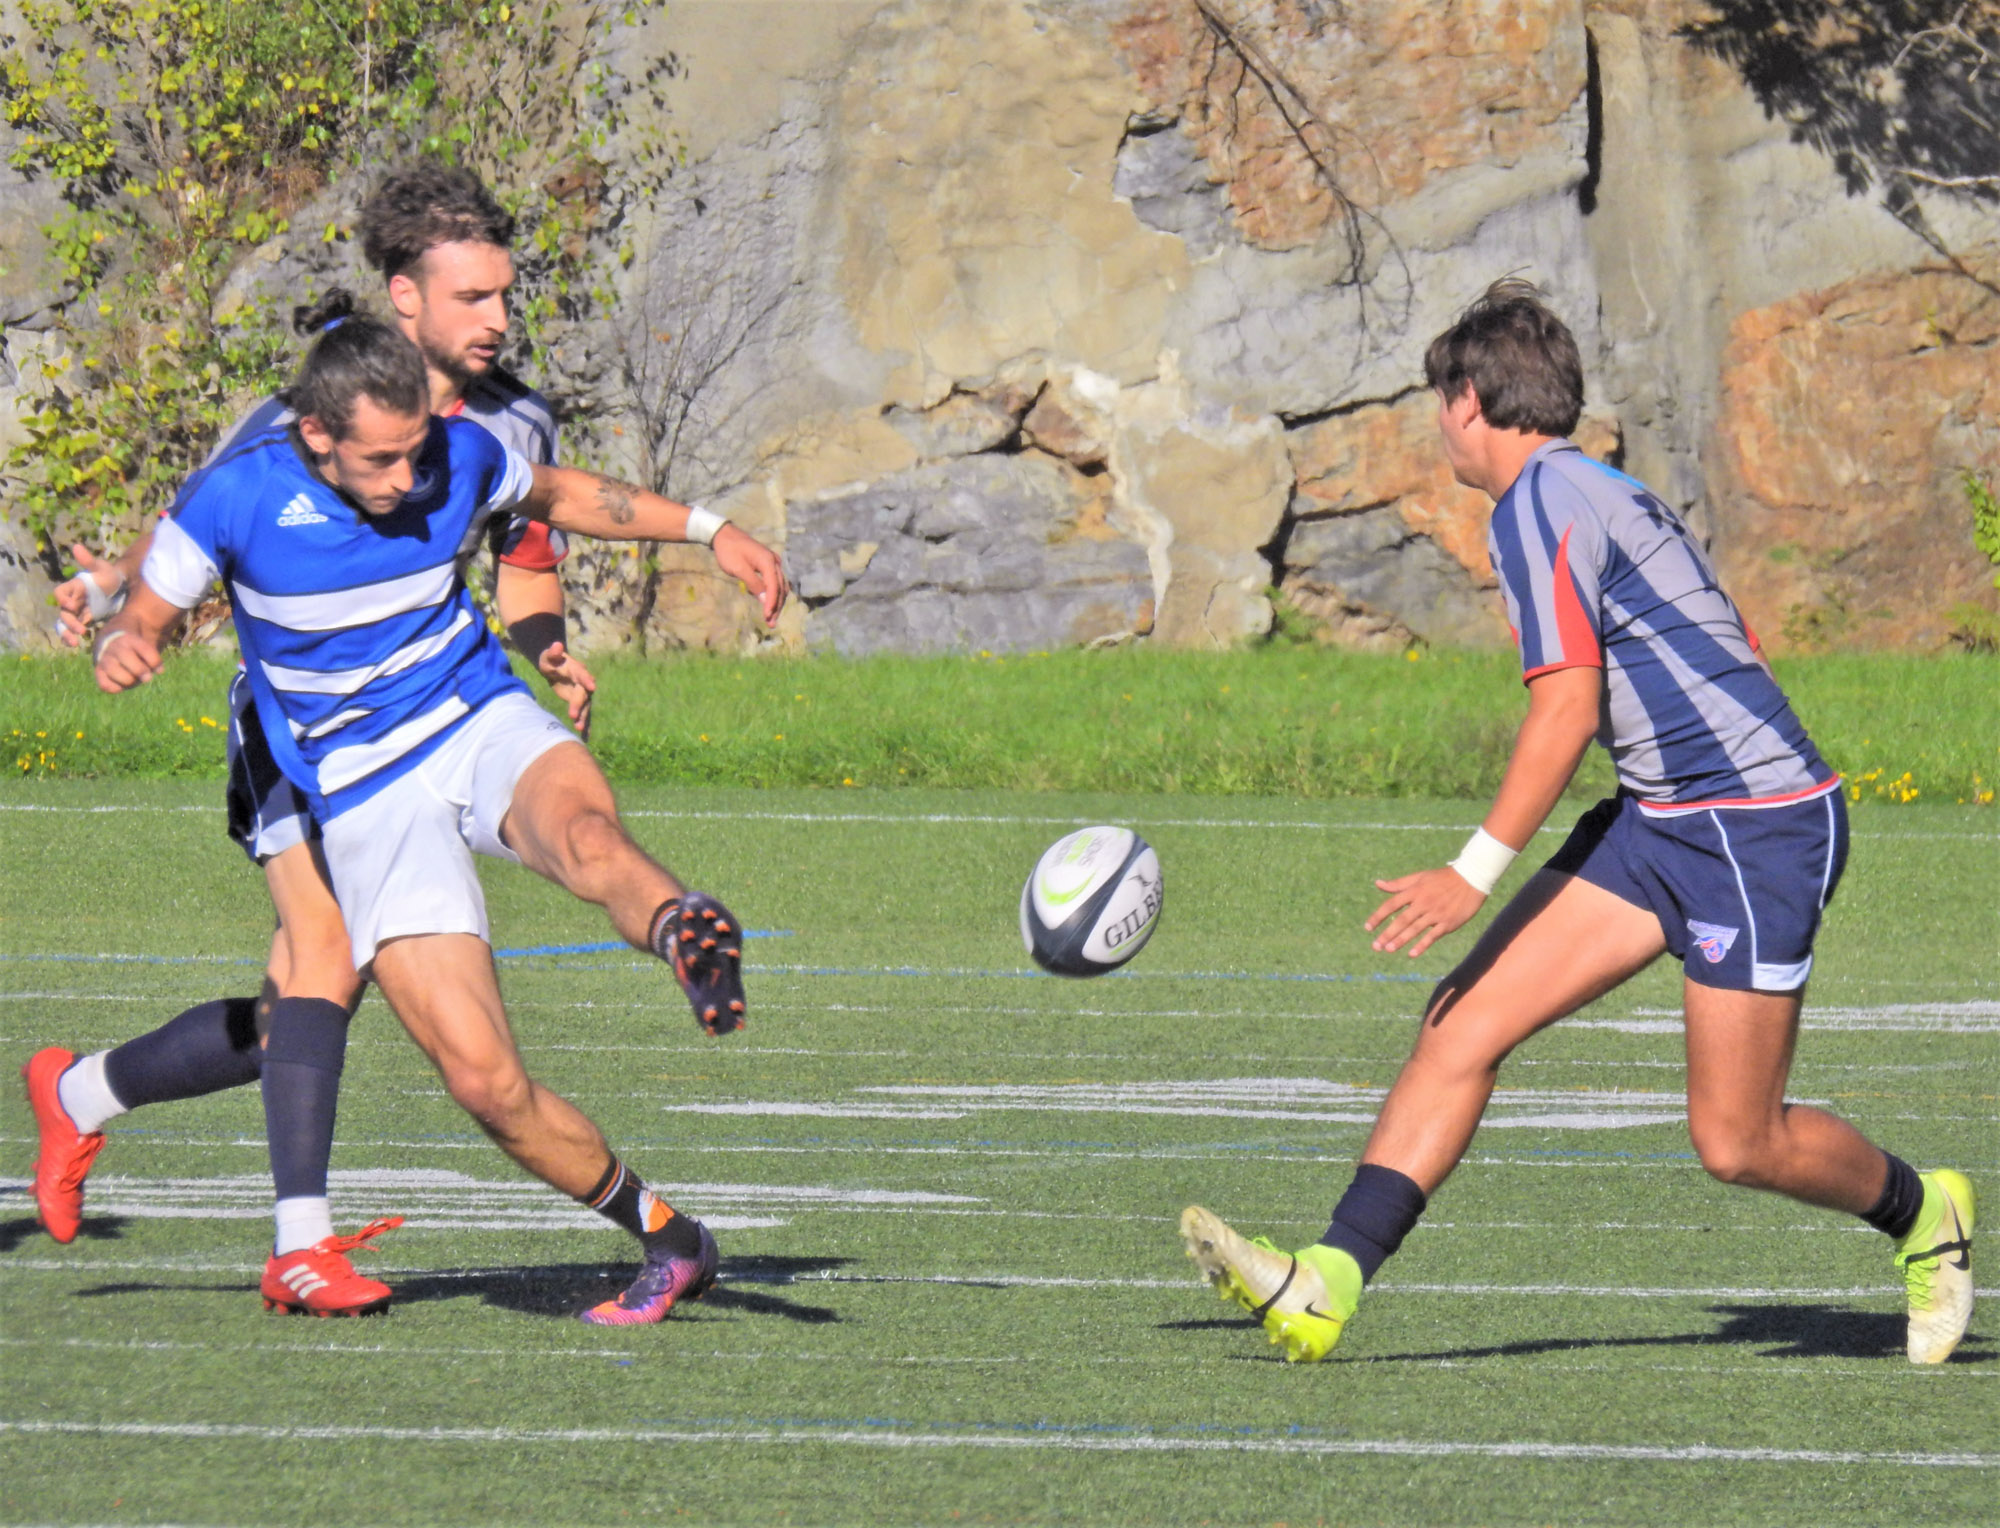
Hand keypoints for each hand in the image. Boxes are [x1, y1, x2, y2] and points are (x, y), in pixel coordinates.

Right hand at [55, 544, 124, 646]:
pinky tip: (76, 644)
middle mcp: (72, 600)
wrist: (123, 589)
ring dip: (66, 633)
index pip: (60, 592)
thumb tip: (76, 546)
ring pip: (64, 624)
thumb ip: (90, 561)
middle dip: (69, 622)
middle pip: (63, 612)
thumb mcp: (103, 569)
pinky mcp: (83, 621)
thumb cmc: (111, 577)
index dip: (63, 599)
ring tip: (75, 642)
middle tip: (82, 629)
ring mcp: (77, 612)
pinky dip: (70, 637)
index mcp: (74, 587)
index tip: (72, 606)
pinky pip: (71, 631)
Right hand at [94, 629, 162, 691]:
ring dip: (127, 680)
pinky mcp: (98, 672)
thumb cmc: (136, 653)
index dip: (155, 661)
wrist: (112, 646)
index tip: (160, 670)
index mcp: (131, 640)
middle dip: (140, 670)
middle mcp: (115, 647)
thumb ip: (155, 660)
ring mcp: (105, 659)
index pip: (144, 649)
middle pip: (125, 656)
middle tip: (147, 677)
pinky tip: (122, 686)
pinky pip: (104, 684)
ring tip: (134, 681)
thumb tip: (159, 670)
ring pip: (112, 670)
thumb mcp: (146, 651)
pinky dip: (115, 688)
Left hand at [536, 640, 595, 739]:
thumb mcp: (548, 656)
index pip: (583, 675)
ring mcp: (582, 694)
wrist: (554, 667)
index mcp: (578, 670)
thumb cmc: (550, 660)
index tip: (592, 687)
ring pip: (586, 707)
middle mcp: (583, 683)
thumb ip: (553, 652)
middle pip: (583, 695)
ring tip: (579, 729)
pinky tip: (585, 737)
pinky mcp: (580, 703)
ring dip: (584, 718)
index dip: (587, 680)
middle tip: (573, 716)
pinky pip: (583, 714)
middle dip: (580, 705)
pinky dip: (585, 725)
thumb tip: (557, 645)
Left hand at [712, 523, 789, 627]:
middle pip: (781, 588)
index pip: (774, 587)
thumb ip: (753, 584)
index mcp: (768, 561)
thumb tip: (766, 601)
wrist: (724, 534)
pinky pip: (775, 582)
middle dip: (776, 606)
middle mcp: (774, 562)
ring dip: (776, 602)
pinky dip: (773, 594)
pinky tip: (768, 604)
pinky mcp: (768, 564)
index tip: (767, 617)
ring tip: (770, 618)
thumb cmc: (729, 551)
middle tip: (771, 623)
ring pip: (780, 586)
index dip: (772, 603)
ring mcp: (772, 562)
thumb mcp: (739, 569)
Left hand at [1365, 866, 1486, 957]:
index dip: (1378, 917)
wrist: (1471, 879)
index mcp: (1415, 891)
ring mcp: (1436, 914)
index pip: (1391, 905)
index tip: (1367, 928)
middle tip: (1375, 946)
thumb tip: (1378, 884)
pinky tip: (1412, 954)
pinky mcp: (1448, 923)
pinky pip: (1433, 936)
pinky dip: (1422, 945)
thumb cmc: (1443, 878)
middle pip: (1401, 920)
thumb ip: (1398, 884)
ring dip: (1401, 940)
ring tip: (1388, 949)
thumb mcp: (1420, 877)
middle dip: (1387, 934)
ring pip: (1415, 929)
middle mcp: (1423, 903)